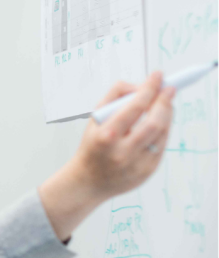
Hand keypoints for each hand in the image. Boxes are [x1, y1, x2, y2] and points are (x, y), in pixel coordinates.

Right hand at [39, 72, 174, 240]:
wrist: (88, 181)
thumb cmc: (92, 146)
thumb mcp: (94, 119)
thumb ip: (114, 97)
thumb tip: (140, 86)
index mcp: (106, 136)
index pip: (134, 107)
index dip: (149, 89)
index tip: (157, 76)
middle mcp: (122, 152)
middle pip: (155, 122)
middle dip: (165, 101)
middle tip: (169, 88)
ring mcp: (137, 164)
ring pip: (162, 133)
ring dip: (167, 114)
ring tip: (164, 104)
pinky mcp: (148, 171)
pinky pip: (161, 145)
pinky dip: (163, 130)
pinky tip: (159, 122)